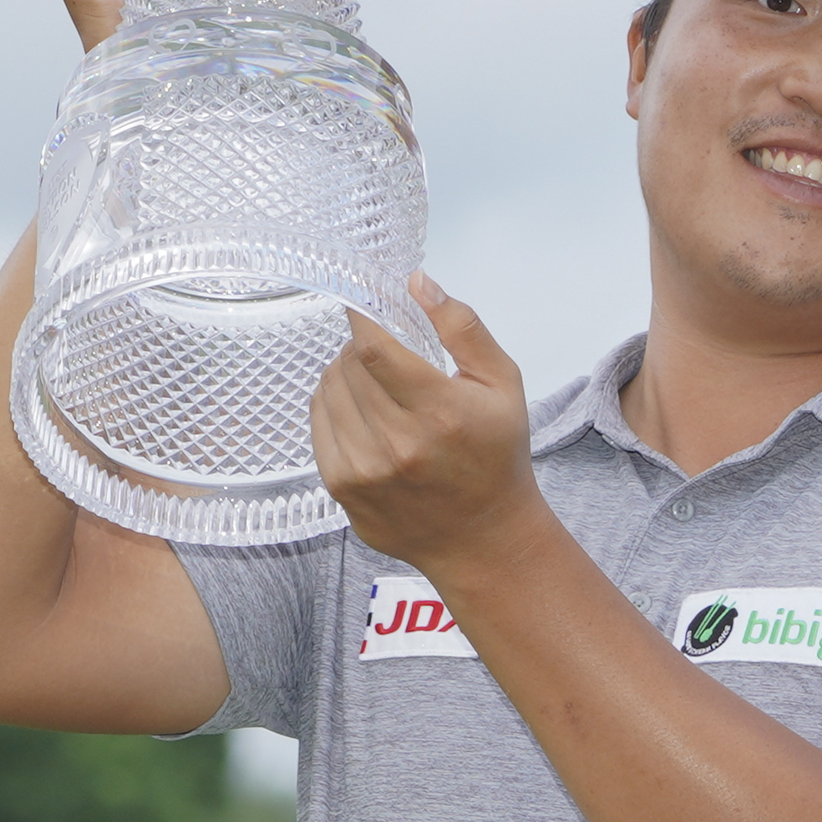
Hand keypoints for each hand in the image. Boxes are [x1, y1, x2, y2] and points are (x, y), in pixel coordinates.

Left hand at [312, 277, 546, 575]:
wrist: (483, 539)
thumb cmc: (496, 457)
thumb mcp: (502, 383)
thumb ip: (461, 327)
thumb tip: (416, 282)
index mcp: (440, 412)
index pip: (373, 347)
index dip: (360, 315)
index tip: (363, 301)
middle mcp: (397, 445)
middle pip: (348, 365)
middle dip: (362, 345)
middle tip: (386, 350)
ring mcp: (364, 471)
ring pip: (327, 390)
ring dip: (346, 372)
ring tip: (378, 383)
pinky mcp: (342, 489)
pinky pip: (318, 422)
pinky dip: (334, 404)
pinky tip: (364, 411)